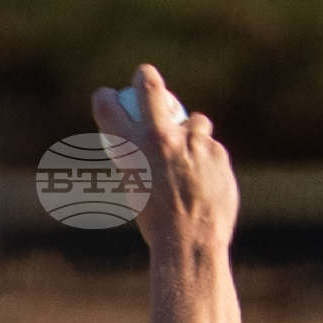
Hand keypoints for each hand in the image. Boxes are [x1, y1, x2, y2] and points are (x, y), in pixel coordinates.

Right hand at [94, 63, 238, 255]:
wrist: (189, 244)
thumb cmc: (156, 225)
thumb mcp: (137, 192)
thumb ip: (144, 164)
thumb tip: (145, 147)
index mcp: (131, 150)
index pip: (109, 108)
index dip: (105, 99)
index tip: (106, 96)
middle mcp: (160, 138)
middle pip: (151, 88)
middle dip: (146, 78)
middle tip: (145, 78)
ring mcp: (192, 142)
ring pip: (195, 121)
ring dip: (193, 132)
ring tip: (191, 155)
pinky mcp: (217, 152)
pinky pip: (212, 149)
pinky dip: (209, 160)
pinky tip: (206, 182)